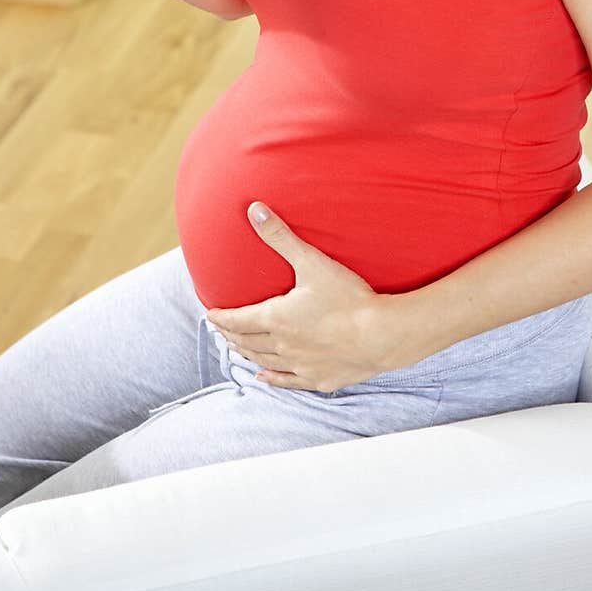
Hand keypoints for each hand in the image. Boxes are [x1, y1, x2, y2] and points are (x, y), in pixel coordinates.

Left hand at [206, 203, 396, 392]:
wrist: (381, 335)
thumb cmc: (347, 297)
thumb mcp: (311, 261)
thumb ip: (280, 236)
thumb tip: (254, 209)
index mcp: (276, 318)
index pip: (238, 319)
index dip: (221, 317)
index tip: (210, 316)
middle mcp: (283, 345)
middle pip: (248, 341)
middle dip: (232, 334)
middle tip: (221, 331)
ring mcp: (301, 365)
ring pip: (264, 360)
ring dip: (247, 353)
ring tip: (237, 348)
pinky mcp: (320, 379)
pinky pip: (288, 381)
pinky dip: (272, 378)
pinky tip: (264, 375)